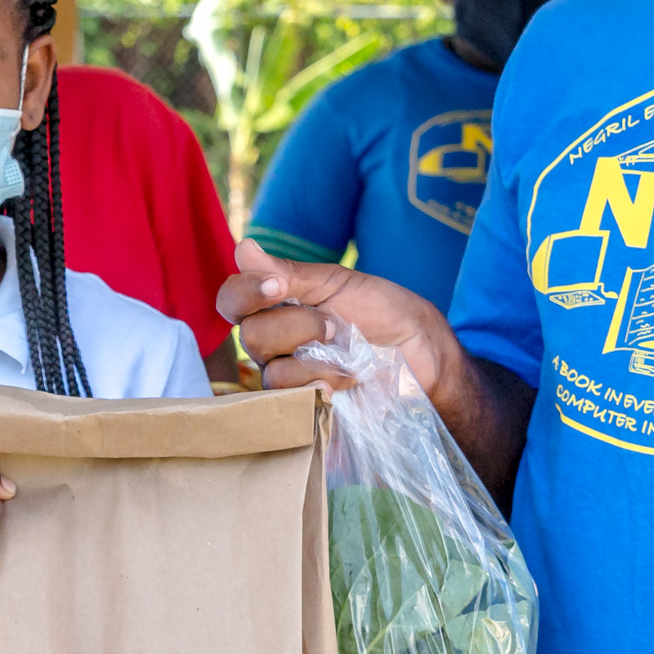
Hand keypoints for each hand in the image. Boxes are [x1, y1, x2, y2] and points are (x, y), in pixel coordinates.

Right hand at [218, 239, 453, 395]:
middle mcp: (274, 340)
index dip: (246, 292)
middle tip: (333, 326)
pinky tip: (342, 382)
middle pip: (249, 335)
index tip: (279, 286)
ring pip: (268, 370)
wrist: (420, 354)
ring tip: (347, 359)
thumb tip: (242, 249)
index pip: (233, 299)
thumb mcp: (339, 284)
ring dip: (313, 360)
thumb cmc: (383, 312)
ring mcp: (288, 373)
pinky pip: (288, 399)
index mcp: (278, 304)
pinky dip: (317, 385)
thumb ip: (290, 274)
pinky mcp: (304, 404)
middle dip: (296, 326)